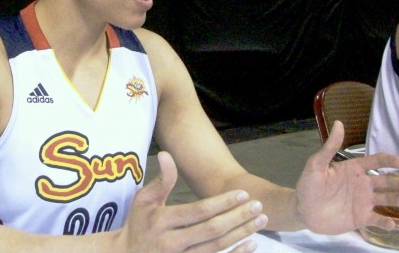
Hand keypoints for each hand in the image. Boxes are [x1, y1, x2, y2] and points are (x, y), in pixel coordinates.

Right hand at [116, 151, 267, 252]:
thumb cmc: (138, 223)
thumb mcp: (144, 199)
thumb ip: (161, 180)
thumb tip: (167, 154)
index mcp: (162, 221)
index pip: (198, 211)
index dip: (222, 203)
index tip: (242, 194)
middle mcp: (171, 243)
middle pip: (212, 231)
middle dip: (238, 218)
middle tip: (258, 206)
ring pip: (216, 248)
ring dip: (241, 234)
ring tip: (260, 221)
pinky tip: (251, 244)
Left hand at [295, 120, 398, 233]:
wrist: (302, 211)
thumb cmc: (308, 185)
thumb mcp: (316, 164)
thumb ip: (330, 147)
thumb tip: (339, 123)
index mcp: (353, 169)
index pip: (374, 161)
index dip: (388, 160)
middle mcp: (362, 184)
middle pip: (386, 181)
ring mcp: (363, 201)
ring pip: (386, 199)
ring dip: (396, 199)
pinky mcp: (361, 218)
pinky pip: (377, 220)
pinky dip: (385, 222)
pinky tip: (389, 223)